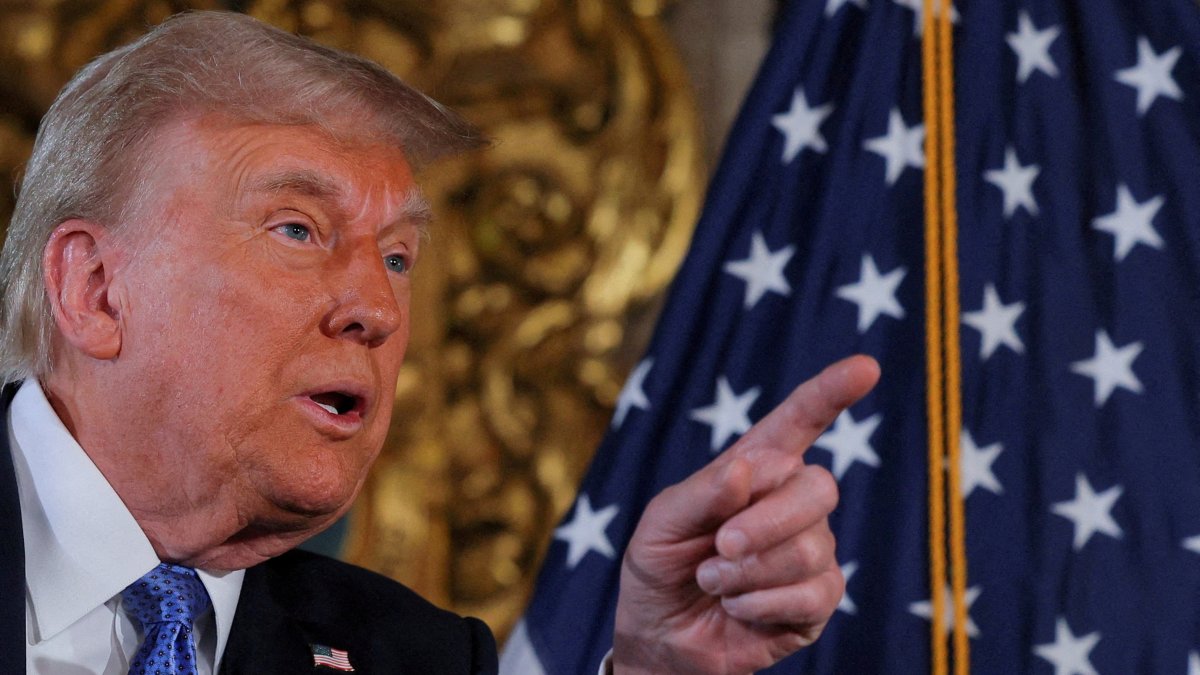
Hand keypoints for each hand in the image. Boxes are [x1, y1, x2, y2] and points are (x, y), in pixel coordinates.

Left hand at [611, 355, 879, 674]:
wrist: (660, 638)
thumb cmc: (659, 568)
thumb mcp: (659, 525)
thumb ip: (700, 494)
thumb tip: (747, 469)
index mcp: (756, 469)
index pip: (800, 422)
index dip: (831, 393)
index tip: (865, 367)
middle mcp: (791, 503)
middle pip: (818, 489)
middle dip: (765, 522)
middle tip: (719, 547)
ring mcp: (811, 551)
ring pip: (810, 549)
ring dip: (749, 572)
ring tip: (712, 583)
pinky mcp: (818, 601)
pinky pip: (812, 594)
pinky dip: (762, 604)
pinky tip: (737, 608)